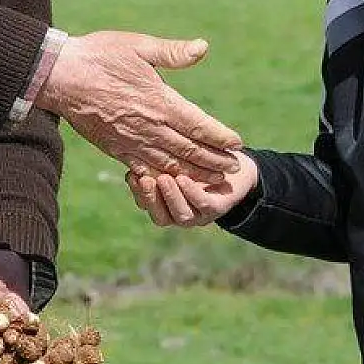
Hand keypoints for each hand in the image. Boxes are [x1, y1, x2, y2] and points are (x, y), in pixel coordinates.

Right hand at [35, 31, 240, 180]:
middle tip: (233, 169)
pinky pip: (145, 168)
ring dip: (194, 173)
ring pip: (170, 163)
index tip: (237, 143)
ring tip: (212, 180)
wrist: (59, 76)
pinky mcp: (115, 148)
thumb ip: (172, 52)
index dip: (219, 135)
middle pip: (189, 149)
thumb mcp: (138, 46)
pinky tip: (174, 182)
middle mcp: (149, 126)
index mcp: (159, 100)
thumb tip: (203, 47)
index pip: (198, 123)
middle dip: (214, 160)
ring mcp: (132, 141)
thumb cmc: (99, 55)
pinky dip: (163, 177)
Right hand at [127, 152, 258, 227]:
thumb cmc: (199, 157)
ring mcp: (200, 214)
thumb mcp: (174, 158)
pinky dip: (192, 194)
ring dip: (171, 197)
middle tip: (144, 179)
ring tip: (165, 178)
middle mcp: (181, 213)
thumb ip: (155, 160)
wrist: (233, 165)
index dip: (137, 193)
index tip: (131, 175)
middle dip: (151, 198)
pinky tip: (184, 178)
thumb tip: (131, 146)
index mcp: (166, 203)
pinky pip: (203, 205)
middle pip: (160, 216)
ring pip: (181, 215)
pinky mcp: (218, 209)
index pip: (146, 204)